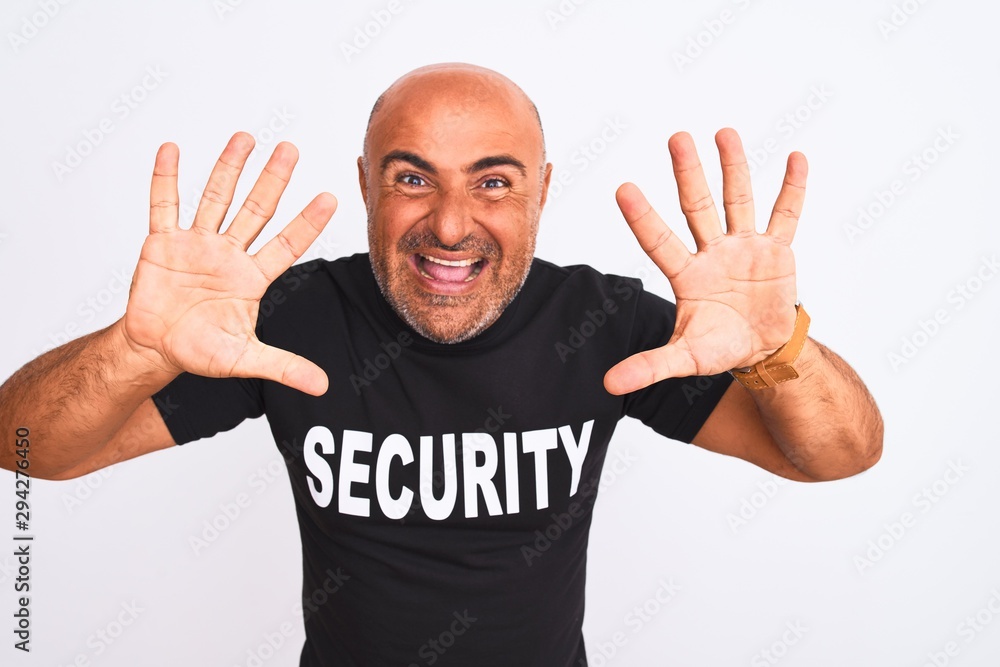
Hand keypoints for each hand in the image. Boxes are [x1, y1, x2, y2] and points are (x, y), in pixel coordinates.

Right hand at [122, 132, 336, 395]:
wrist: (155, 348)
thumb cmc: (199, 350)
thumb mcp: (245, 358)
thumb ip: (283, 367)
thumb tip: (323, 387)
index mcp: (252, 277)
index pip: (287, 243)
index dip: (307, 222)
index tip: (331, 197)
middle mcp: (228, 253)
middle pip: (256, 209)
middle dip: (273, 179)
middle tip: (291, 148)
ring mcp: (196, 244)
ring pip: (216, 198)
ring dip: (228, 168)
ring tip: (245, 137)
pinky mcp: (162, 243)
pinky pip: (164, 205)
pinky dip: (166, 179)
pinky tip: (171, 149)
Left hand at [604, 128, 805, 394]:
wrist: (762, 349)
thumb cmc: (719, 347)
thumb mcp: (686, 358)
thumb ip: (650, 366)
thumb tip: (608, 385)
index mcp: (687, 275)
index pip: (659, 241)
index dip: (643, 217)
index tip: (622, 188)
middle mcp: (712, 252)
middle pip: (698, 208)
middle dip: (688, 174)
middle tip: (676, 138)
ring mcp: (744, 247)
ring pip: (738, 200)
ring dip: (733, 168)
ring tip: (724, 132)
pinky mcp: (777, 250)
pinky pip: (786, 215)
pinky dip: (792, 190)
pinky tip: (796, 158)